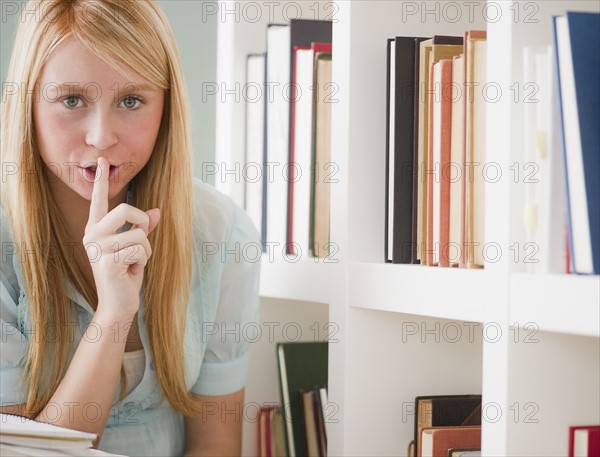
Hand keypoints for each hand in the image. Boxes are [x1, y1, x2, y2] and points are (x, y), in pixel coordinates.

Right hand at [83, 157, 159, 319]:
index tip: (102, 160)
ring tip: (133, 264)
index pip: (100, 201)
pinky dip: (144, 262)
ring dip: (145, 251)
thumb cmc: (126, 275)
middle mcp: (92, 235)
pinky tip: (131, 272)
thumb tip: (157, 211)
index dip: (103, 181)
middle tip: (141, 243)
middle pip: (126, 210)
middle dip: (143, 224)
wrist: (118, 305)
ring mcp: (97, 248)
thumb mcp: (136, 249)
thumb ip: (143, 229)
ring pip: (139, 234)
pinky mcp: (106, 261)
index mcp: (97, 229)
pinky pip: (140, 250)